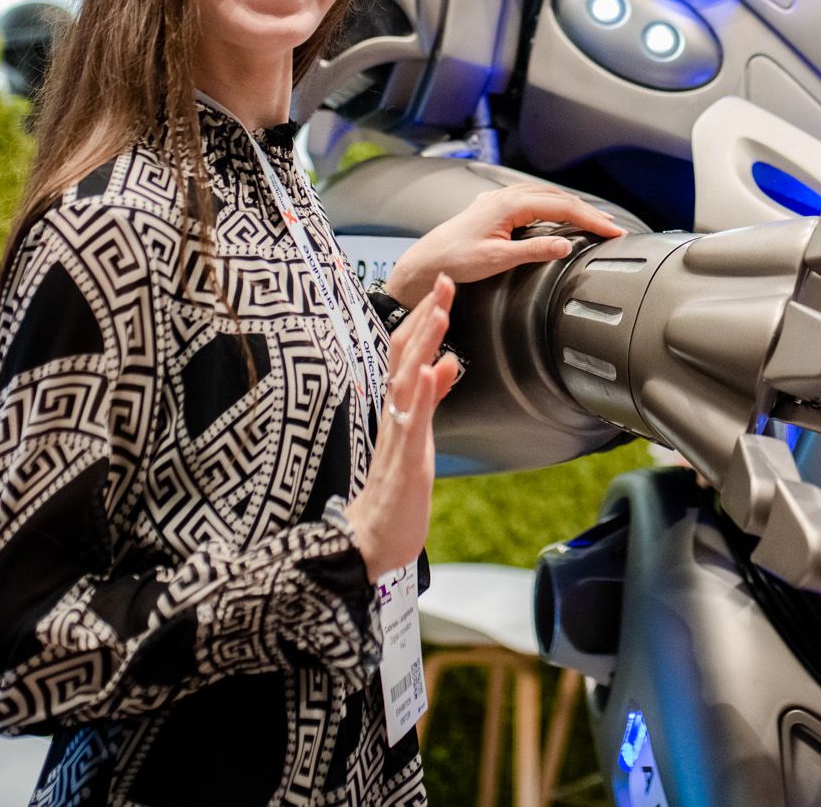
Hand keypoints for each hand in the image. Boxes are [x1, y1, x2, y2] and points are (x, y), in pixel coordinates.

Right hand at [348, 275, 461, 581]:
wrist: (373, 540)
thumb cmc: (396, 491)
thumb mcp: (420, 435)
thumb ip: (431, 397)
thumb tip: (447, 361)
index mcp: (398, 406)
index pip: (407, 352)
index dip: (424, 317)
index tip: (442, 286)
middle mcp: (394, 412)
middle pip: (404, 354)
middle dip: (425, 315)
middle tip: (444, 280)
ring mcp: (397, 433)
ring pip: (406, 378)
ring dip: (422, 343)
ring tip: (438, 311)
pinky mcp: (403, 457)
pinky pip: (410, 419)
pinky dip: (421, 391)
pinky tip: (431, 369)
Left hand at [384, 183, 624, 306]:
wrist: (426, 262)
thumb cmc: (455, 260)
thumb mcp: (497, 259)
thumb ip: (534, 250)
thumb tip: (565, 244)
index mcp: (510, 205)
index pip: (562, 207)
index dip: (591, 219)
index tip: (613, 231)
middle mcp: (506, 197)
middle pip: (557, 198)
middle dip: (587, 211)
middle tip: (611, 226)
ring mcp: (499, 201)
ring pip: (545, 196)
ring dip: (571, 206)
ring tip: (592, 218)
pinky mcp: (494, 209)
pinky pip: (532, 200)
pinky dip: (553, 206)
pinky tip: (557, 213)